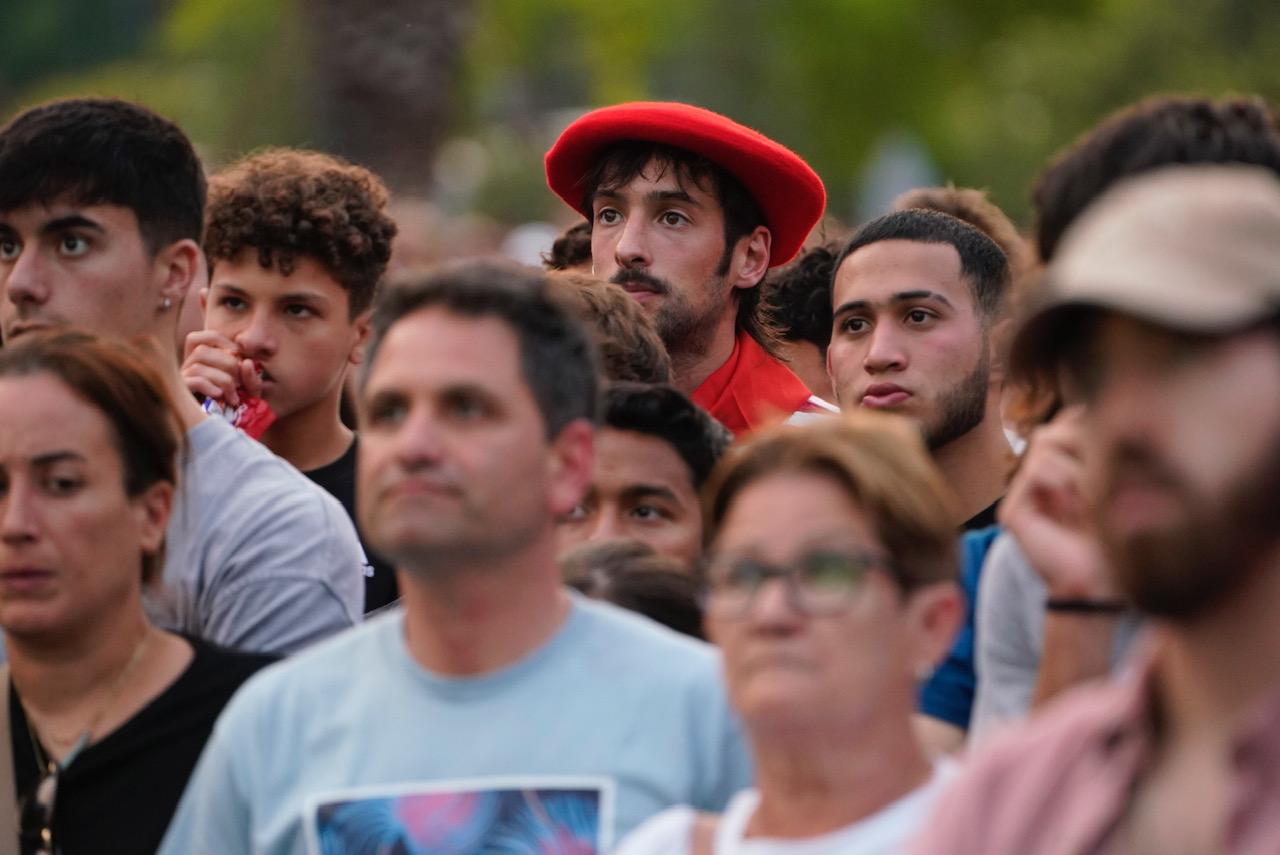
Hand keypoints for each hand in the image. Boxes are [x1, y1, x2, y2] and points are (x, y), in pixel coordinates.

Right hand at [181, 330, 261, 407]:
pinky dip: (209, 386)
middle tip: (240, 382)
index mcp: (201, 360)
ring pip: (197, 365)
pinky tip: (220, 395)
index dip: (223, 341)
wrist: (225, 432)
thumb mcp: (248, 391)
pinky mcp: (180, 394)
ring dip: (223, 379)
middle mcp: (187, 367)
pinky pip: (192, 381)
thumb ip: (251, 377)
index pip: (203, 337)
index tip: (240, 356)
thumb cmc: (236, 408)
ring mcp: (181, 381)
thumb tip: (246, 363)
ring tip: (233, 395)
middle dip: (227, 363)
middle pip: (201, 350)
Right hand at [998, 406, 1117, 599]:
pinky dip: (1065, 480)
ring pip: (1046, 443)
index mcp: (1061, 470)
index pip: (1067, 424)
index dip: (1090, 427)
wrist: (1101, 585)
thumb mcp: (1116, 485)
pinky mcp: (1012, 512)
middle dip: (1086, 443)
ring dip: (1079, 464)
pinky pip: (1037, 470)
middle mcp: (1036, 478)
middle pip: (1054, 429)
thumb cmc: (1116, 539)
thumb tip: (1098, 411)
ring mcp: (1022, 494)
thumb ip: (1102, 450)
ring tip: (1095, 495)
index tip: (1117, 450)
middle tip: (1108, 475)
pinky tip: (1079, 506)